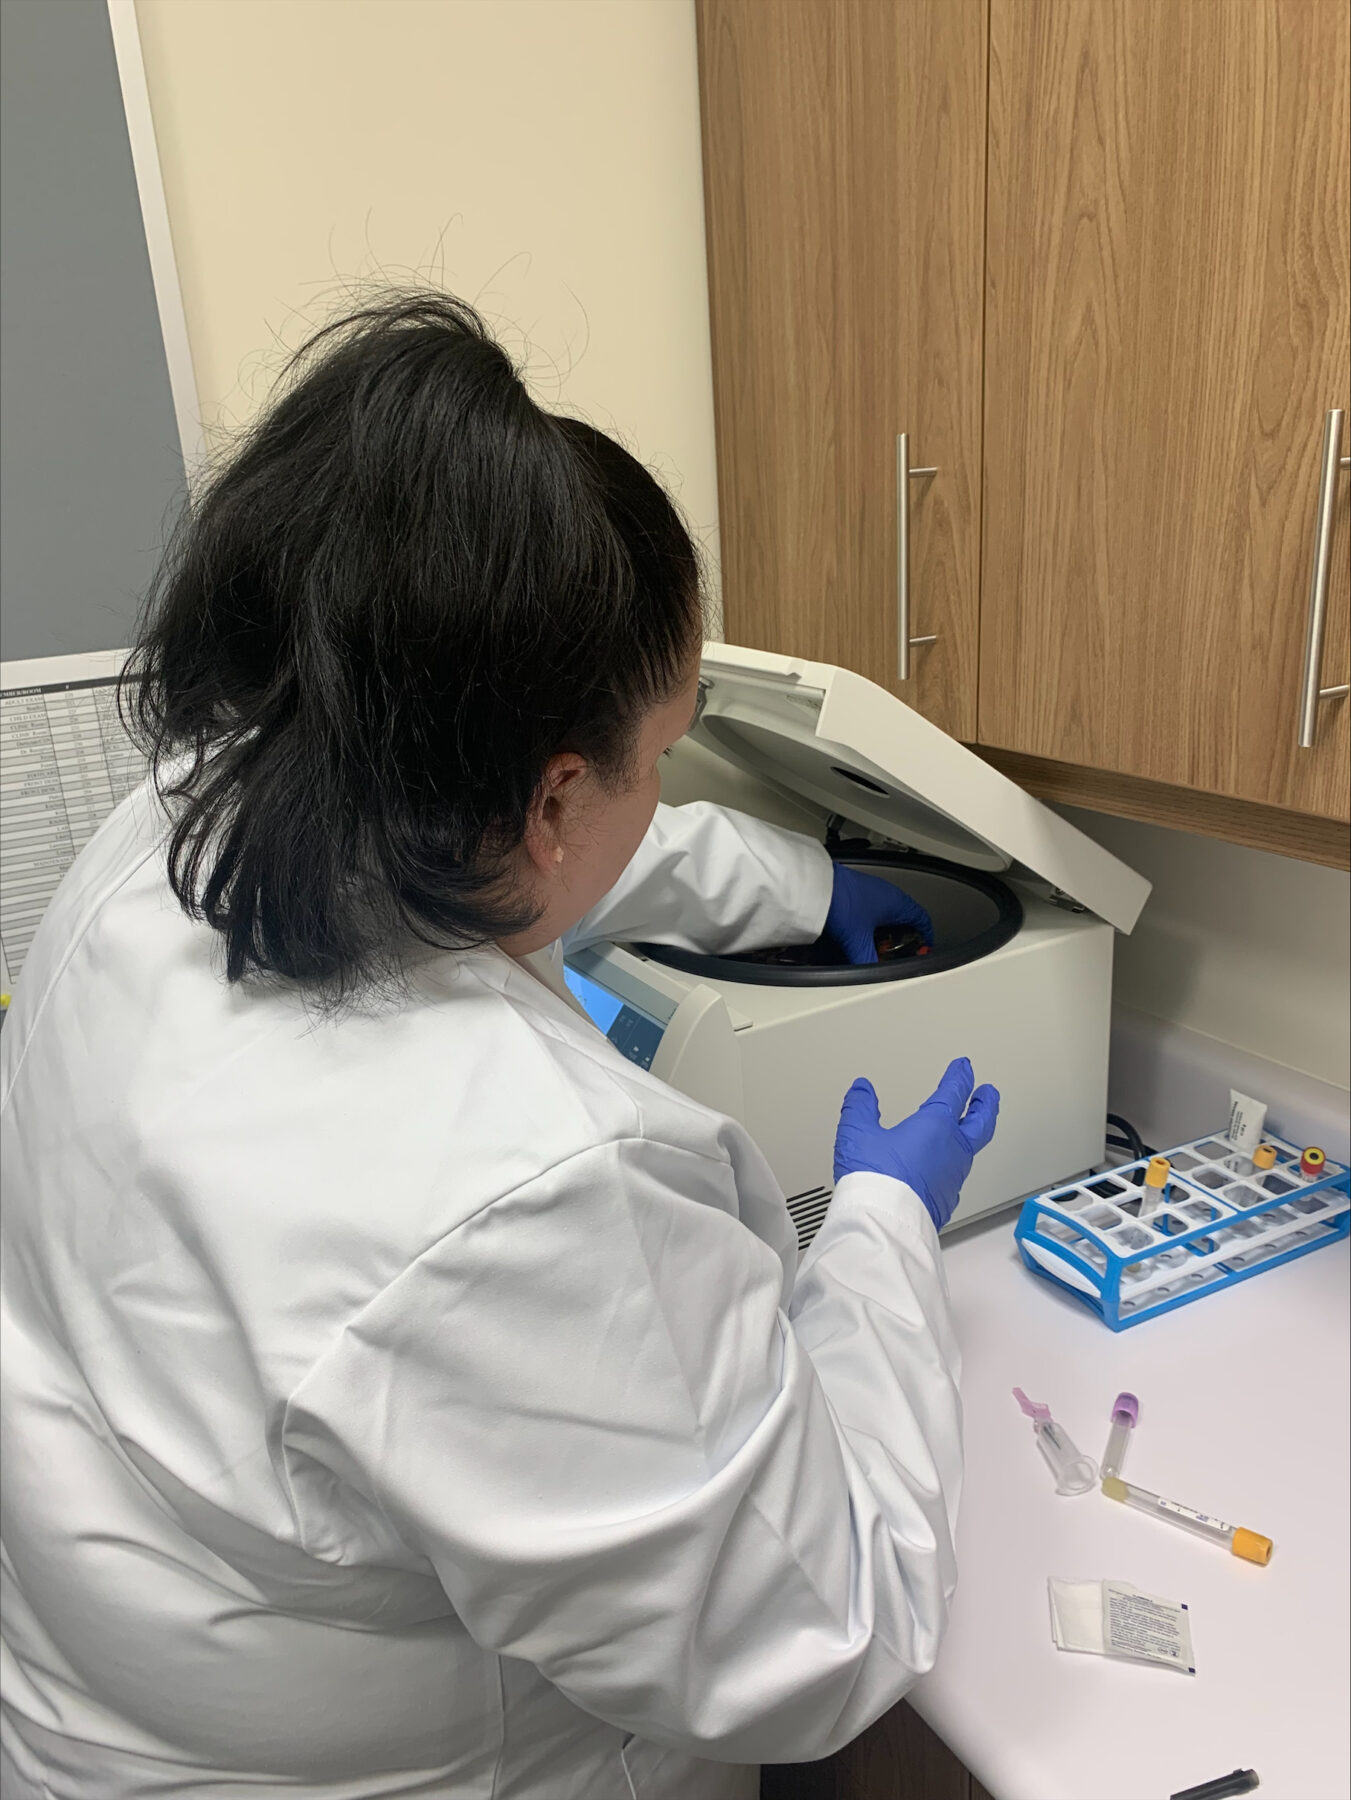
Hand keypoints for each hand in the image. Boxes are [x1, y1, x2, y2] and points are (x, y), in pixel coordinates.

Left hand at [824, 864, 932, 964]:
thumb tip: (868, 974)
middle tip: (899, 951)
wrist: (817, 884)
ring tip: (878, 944)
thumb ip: (865, 959)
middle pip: (905, 918)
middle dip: (903, 936)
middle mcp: (888, 894)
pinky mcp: (857, 891)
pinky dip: (872, 923)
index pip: (922, 919)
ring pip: (887, 914)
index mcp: (898, 903)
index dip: (926, 936)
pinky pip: (872, 909)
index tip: (924, 947)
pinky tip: (860, 932)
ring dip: (886, 929)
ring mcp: (872, 891)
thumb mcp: (857, 939)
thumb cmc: (842, 901)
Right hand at [833, 1058, 999, 1230]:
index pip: (955, 1092)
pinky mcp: (947, 1198)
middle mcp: (953, 1149)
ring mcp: (954, 1176)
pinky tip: (946, 1166)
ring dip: (972, 1134)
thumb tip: (862, 1089)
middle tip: (988, 1093)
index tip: (963, 1067)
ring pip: (971, 1149)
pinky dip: (955, 1162)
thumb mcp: (857, 1133)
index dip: (960, 1076)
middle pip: (981, 1121)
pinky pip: (957, 1174)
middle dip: (986, 1104)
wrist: (884, 1221)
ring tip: (967, 1128)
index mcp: (936, 1125)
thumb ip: (860, 1107)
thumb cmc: (875, 1178)